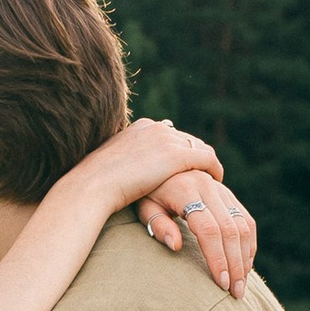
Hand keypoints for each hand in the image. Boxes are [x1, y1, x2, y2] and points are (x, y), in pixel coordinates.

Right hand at [78, 114, 222, 209]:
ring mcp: (166, 139)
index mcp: (141, 126)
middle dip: (195, 155)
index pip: (170, 134)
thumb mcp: (112, 163)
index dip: (180, 150)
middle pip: (187, 139)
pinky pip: (207, 159)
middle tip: (203, 173)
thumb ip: (127, 160)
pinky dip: (214, 169)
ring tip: (211, 178)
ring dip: (206, 163)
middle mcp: (155, 127)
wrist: (93, 184)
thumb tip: (131, 168)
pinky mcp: (176, 155)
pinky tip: (216, 182)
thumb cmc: (96, 183)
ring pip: (199, 147)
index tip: (185, 166)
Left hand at [137, 168, 257, 295]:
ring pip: (243, 225)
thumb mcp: (144, 207)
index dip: (217, 258)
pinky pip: (246, 219)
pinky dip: (249, 244)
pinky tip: (245, 265)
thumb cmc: (145, 193)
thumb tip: (177, 246)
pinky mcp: (228, 194)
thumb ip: (158, 225)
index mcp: (186, 190)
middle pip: (230, 230)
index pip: (209, 230)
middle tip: (236, 293)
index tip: (221, 284)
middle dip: (236, 264)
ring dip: (246, 257)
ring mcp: (221, 189)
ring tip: (242, 284)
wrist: (156, 165)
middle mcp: (208, 186)